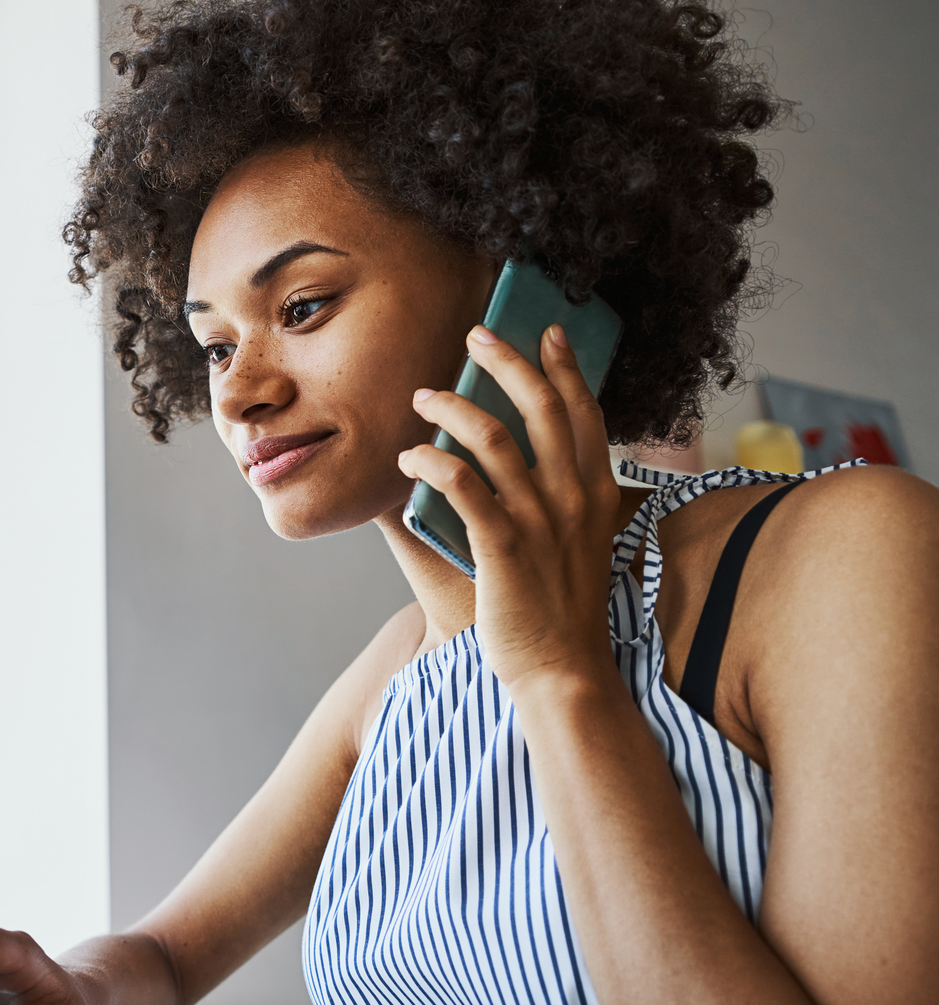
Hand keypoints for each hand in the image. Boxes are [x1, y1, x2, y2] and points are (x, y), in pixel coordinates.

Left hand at [399, 323, 621, 692]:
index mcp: (595, 493)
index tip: (545, 332)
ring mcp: (540, 520)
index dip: (564, 367)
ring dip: (452, 407)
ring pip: (493, 437)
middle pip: (542, 406)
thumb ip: (549, 502)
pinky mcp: (504, 546)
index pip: (584, 412)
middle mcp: (573, 498)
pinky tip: (409, 457)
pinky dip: (431, 460)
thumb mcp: (572, 545)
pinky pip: (462, 484)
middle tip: (475, 336)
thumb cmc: (560, 611)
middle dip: (506, 361)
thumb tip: (503, 464)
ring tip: (424, 396)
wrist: (562, 672)